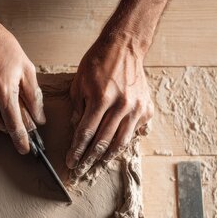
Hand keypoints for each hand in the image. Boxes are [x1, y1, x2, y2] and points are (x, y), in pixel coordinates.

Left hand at [67, 36, 153, 177]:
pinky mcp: (146, 108)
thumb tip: (77, 130)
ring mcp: (136, 108)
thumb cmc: (98, 62)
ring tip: (97, 166)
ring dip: (107, 157)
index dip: (77, 151)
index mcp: (101, 99)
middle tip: (80, 171)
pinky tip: (116, 149)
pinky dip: (126, 141)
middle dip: (89, 159)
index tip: (70, 162)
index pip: (86, 133)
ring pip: (121, 142)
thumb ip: (78, 108)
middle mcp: (121, 106)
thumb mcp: (79, 83)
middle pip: (103, 141)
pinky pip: (136, 132)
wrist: (125, 46)